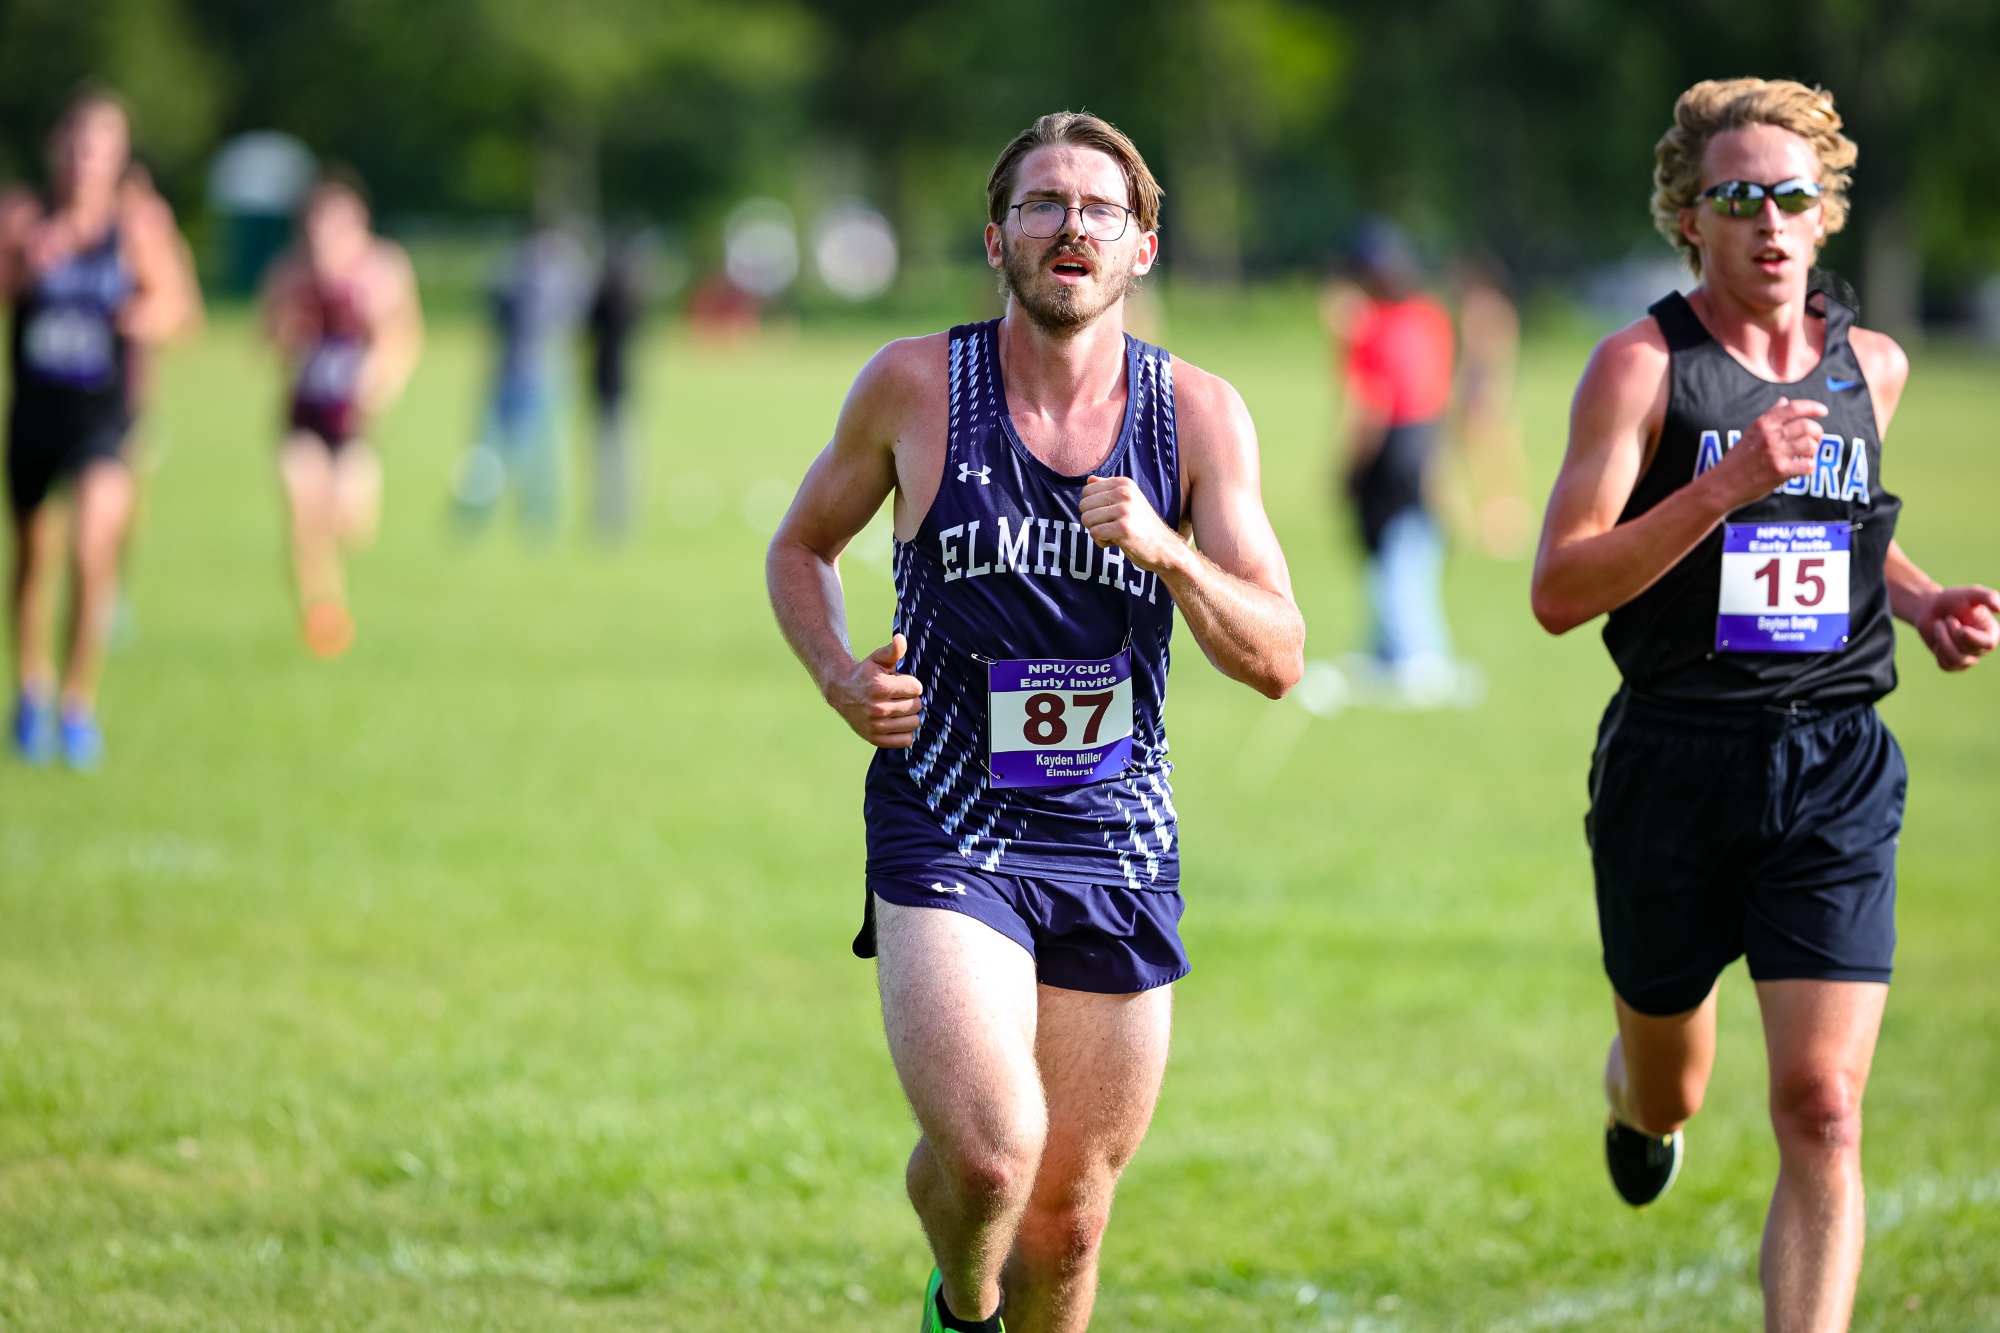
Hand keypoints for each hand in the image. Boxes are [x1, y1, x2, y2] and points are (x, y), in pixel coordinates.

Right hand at [823, 633, 923, 746]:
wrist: (841, 692)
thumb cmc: (865, 674)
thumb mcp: (878, 659)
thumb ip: (893, 650)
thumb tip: (901, 638)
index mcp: (879, 687)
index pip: (917, 688)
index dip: (911, 684)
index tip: (900, 683)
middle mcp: (877, 708)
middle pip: (916, 706)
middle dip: (910, 699)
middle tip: (897, 696)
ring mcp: (875, 726)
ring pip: (914, 723)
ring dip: (909, 715)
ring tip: (897, 708)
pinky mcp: (875, 739)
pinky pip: (906, 740)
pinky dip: (905, 732)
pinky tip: (896, 722)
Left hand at [1080, 475, 1183, 572]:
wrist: (1164, 548)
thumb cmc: (1141, 526)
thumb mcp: (1128, 502)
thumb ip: (1107, 490)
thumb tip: (1088, 479)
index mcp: (1124, 483)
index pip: (1087, 491)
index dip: (1093, 507)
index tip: (1110, 515)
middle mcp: (1124, 492)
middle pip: (1084, 506)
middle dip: (1093, 521)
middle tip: (1112, 527)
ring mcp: (1125, 510)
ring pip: (1087, 520)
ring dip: (1097, 532)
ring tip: (1115, 534)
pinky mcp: (1123, 528)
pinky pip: (1095, 534)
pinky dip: (1101, 542)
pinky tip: (1117, 542)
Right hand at [1703, 397, 1827, 509]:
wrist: (1721, 485)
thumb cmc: (1737, 460)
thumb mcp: (1750, 433)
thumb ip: (1769, 417)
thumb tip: (1784, 401)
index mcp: (1762, 424)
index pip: (1794, 408)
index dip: (1813, 407)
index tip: (1823, 411)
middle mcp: (1769, 436)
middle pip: (1807, 426)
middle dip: (1817, 433)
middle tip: (1815, 440)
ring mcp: (1775, 453)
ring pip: (1810, 445)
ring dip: (1814, 451)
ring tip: (1806, 455)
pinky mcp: (1779, 471)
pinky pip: (1808, 465)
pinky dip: (1810, 467)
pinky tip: (1802, 469)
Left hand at [1915, 585, 1999, 671]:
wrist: (1930, 608)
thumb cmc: (1953, 600)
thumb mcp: (1971, 593)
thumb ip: (1988, 596)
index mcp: (1991, 632)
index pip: (1988, 643)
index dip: (1972, 638)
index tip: (1960, 628)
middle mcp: (1982, 648)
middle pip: (1968, 651)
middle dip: (1952, 633)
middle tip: (1948, 618)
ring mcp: (1968, 658)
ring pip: (1955, 660)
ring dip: (1942, 639)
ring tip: (1939, 624)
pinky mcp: (1953, 664)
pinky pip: (1946, 665)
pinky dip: (1938, 650)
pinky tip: (1939, 638)